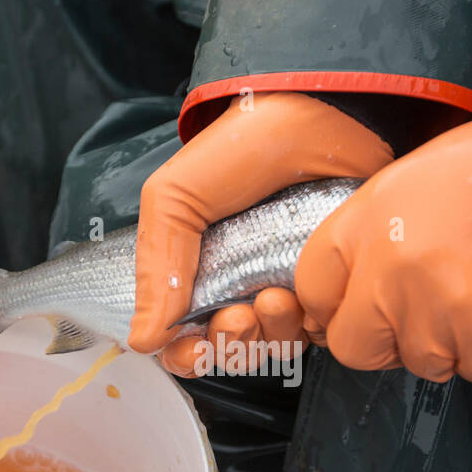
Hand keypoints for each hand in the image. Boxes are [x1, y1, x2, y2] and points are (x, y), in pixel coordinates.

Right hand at [128, 91, 393, 375]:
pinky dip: (308, 327)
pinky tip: (304, 296)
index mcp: (198, 268)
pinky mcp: (330, 284)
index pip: (184, 335)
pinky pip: (318, 333)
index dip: (184, 354)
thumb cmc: (243, 148)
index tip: (189, 348)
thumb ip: (157, 269)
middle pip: (229, 349)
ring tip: (273, 297)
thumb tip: (142, 341)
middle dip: (228, 343)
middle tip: (236, 314)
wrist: (321, 117)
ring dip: (268, 333)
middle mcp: (241, 283)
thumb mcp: (176, 198)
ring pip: (272, 345)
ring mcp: (287, 285)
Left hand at [295, 114, 471, 384]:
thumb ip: (380, 226)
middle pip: (353, 345)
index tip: (350, 301)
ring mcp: (435, 313)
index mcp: (372, 217)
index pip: (312, 286)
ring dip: (444, 342)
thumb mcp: (424, 174)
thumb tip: (362, 270)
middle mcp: (392, 269)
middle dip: (379, 339)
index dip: (331, 300)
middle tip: (418, 312)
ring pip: (419, 361)